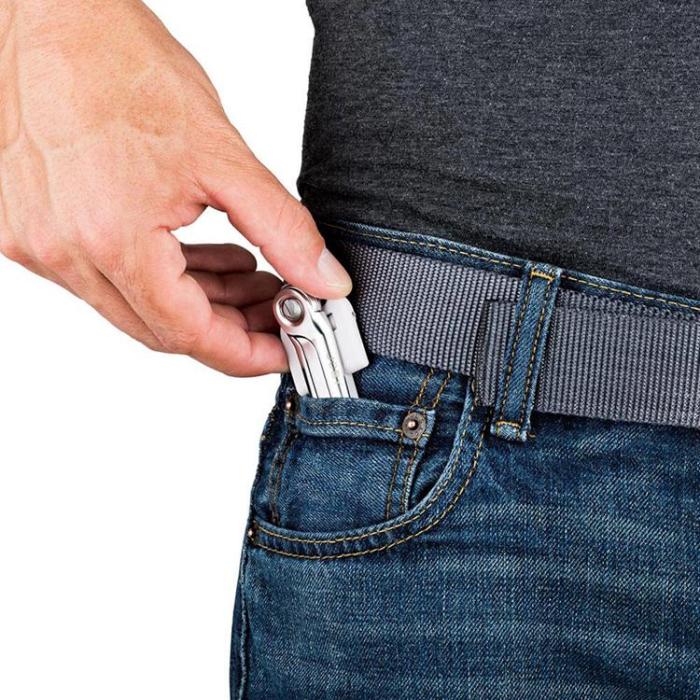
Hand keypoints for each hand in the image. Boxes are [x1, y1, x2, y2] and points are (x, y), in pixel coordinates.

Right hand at [0, 0, 351, 375]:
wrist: (47, 16)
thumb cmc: (118, 64)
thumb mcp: (221, 154)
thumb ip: (282, 229)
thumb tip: (323, 280)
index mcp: (110, 239)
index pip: (189, 334)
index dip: (245, 353)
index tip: (281, 351)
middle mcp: (64, 253)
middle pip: (163, 329)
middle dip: (229, 327)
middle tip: (276, 309)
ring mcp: (40, 244)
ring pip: (137, 307)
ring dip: (200, 301)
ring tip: (251, 276)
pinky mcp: (31, 230)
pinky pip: (107, 279)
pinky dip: (162, 277)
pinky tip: (205, 257)